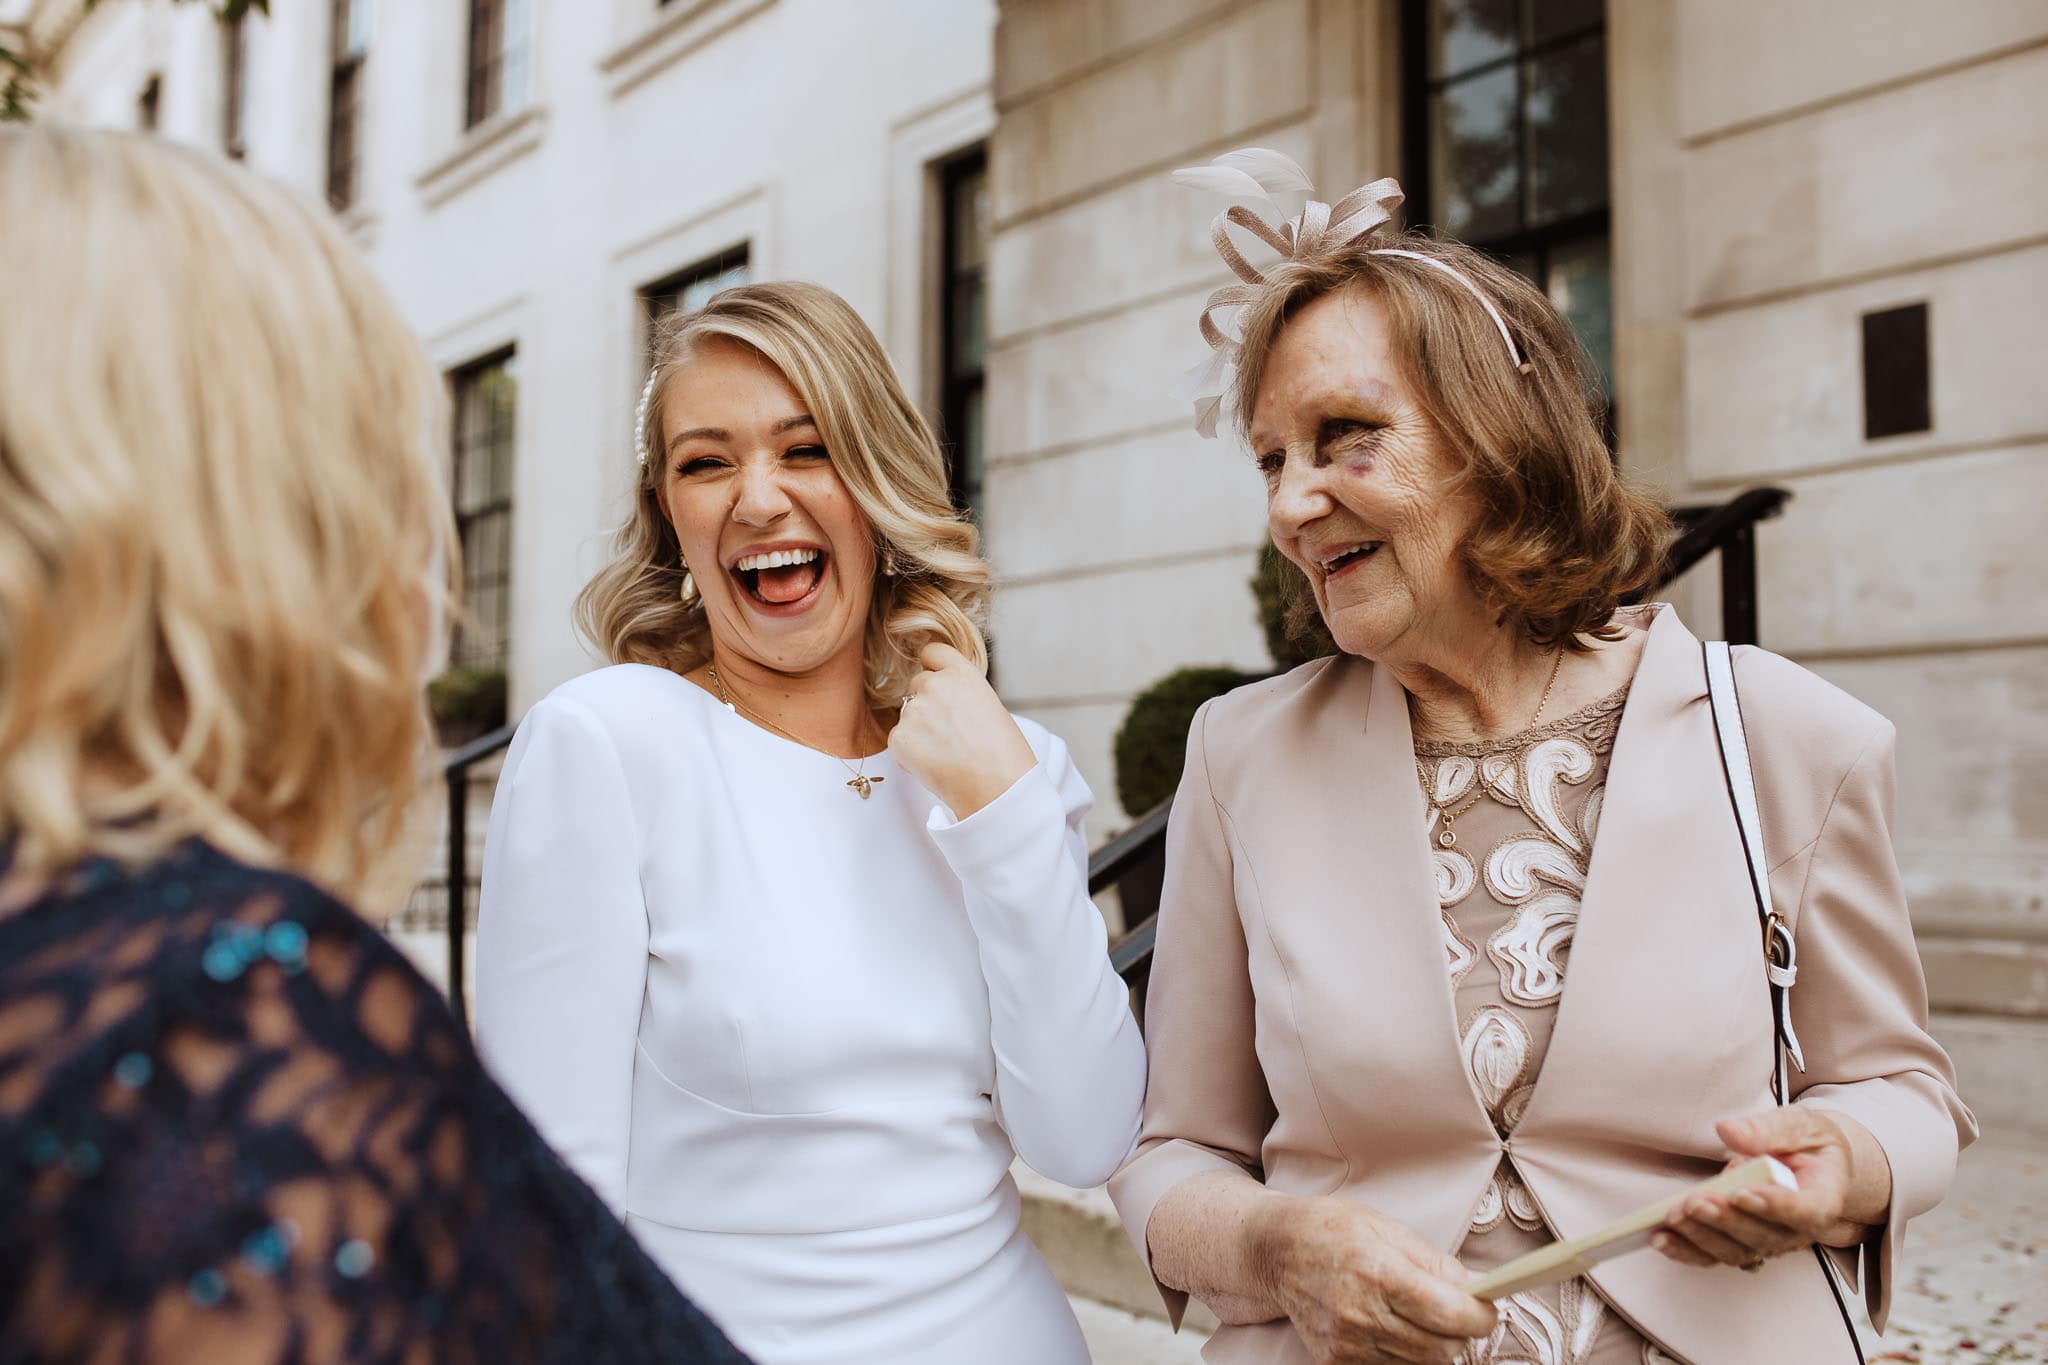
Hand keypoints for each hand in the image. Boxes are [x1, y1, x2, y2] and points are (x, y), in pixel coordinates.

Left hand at [886, 643, 1036, 818]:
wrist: (998, 789)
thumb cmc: (1004, 754)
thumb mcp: (989, 706)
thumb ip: (961, 693)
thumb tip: (942, 699)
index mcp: (962, 674)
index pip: (932, 653)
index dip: (935, 669)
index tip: (938, 683)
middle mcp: (935, 685)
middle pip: (917, 685)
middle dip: (927, 704)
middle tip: (950, 733)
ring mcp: (914, 711)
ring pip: (907, 715)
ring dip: (919, 731)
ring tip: (948, 754)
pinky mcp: (899, 738)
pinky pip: (897, 740)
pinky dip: (909, 754)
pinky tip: (935, 765)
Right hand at [1259, 1195, 1495, 1364]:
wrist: (1274, 1251)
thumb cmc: (1329, 1229)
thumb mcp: (1384, 1227)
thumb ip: (1433, 1262)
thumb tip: (1477, 1287)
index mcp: (1377, 1272)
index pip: (1449, 1313)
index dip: (1480, 1315)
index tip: (1488, 1307)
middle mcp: (1360, 1314)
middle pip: (1441, 1348)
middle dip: (1460, 1332)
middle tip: (1457, 1310)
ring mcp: (1347, 1344)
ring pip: (1420, 1364)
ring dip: (1434, 1344)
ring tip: (1421, 1315)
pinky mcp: (1337, 1362)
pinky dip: (1404, 1353)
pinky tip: (1394, 1327)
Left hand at [1653, 1108, 1881, 1270]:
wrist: (1813, 1165)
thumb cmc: (1807, 1145)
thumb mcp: (1797, 1126)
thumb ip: (1767, 1129)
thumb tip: (1729, 1131)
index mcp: (1822, 1198)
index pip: (1804, 1211)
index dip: (1774, 1206)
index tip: (1743, 1194)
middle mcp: (1797, 1230)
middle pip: (1763, 1236)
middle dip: (1725, 1220)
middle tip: (1695, 1202)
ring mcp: (1769, 1242)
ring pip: (1736, 1251)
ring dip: (1701, 1236)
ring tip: (1673, 1216)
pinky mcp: (1742, 1244)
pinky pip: (1714, 1255)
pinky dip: (1687, 1250)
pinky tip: (1661, 1238)